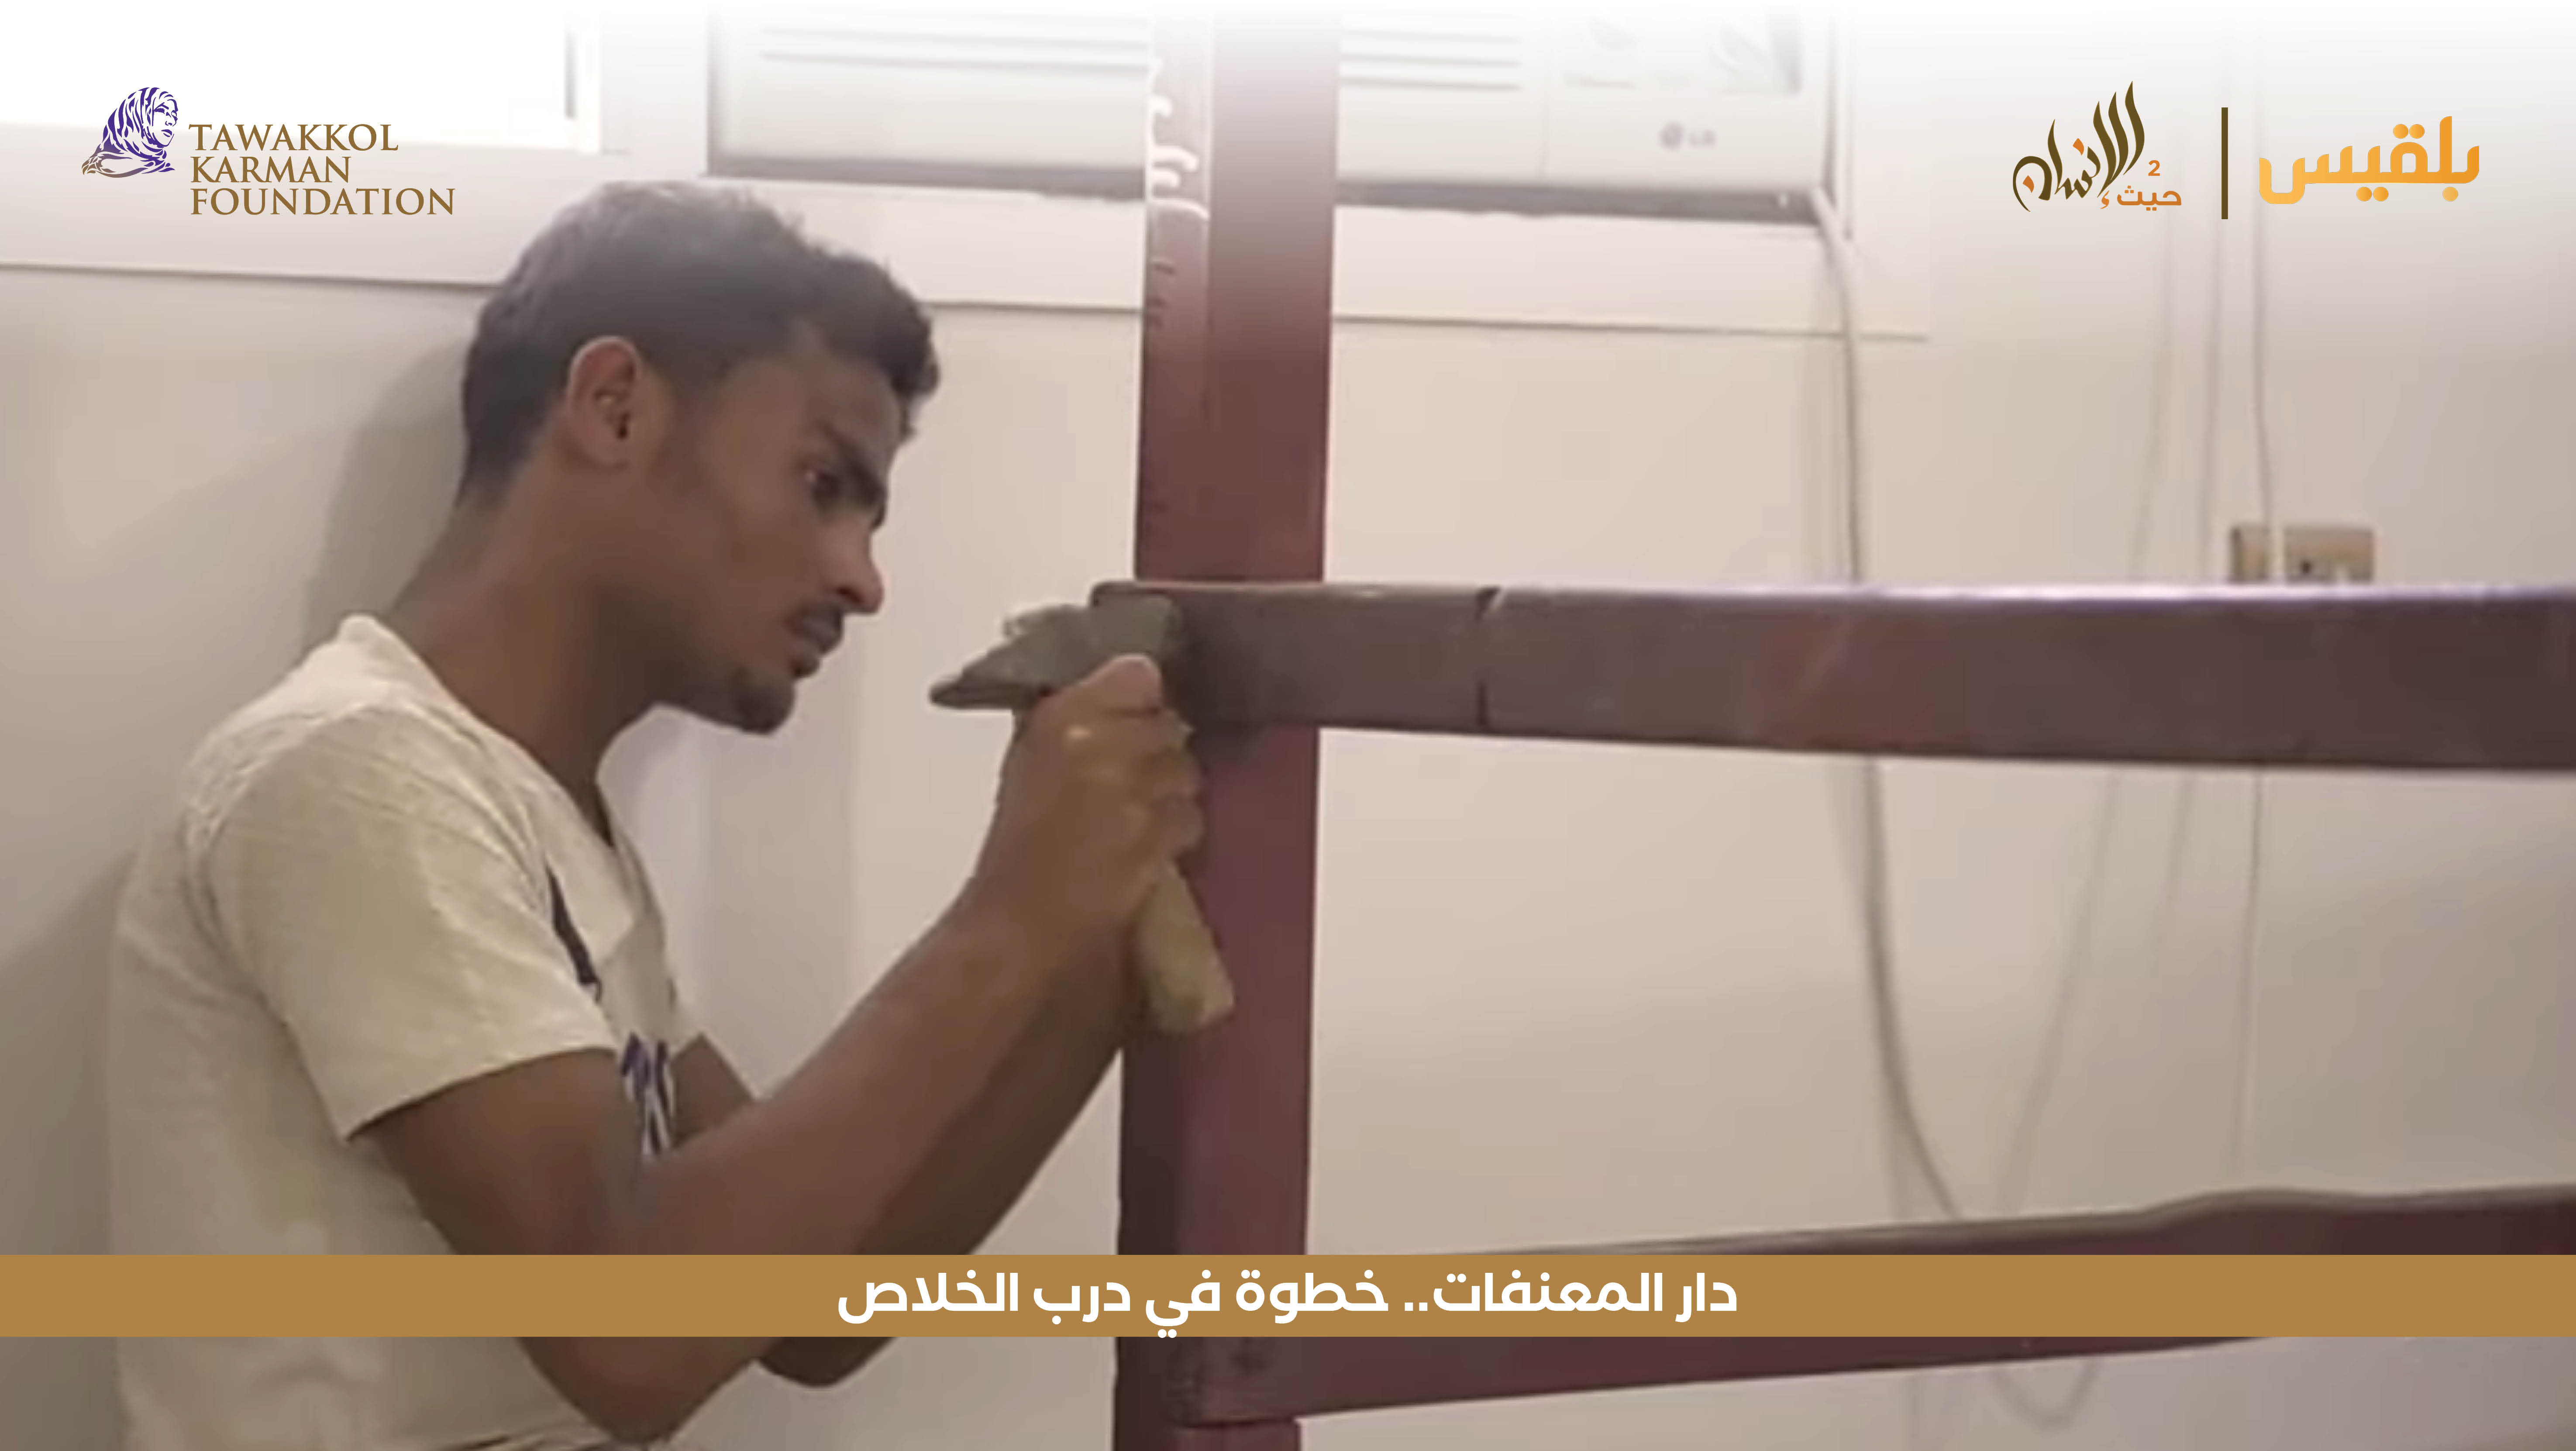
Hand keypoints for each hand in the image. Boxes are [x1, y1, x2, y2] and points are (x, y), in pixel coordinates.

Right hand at [963, 655, 1203, 953]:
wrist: (1021, 918)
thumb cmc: (1019, 839)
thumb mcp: (1030, 758)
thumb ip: (1074, 715)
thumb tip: (1126, 681)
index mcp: (1060, 716)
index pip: (1138, 674)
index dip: (1144, 698)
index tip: (1137, 713)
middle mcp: (1099, 744)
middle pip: (1170, 725)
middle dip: (1158, 750)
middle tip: (1135, 777)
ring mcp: (1132, 790)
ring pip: (1186, 770)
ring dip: (1171, 792)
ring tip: (1137, 816)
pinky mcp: (1155, 834)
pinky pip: (1190, 817)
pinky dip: (1174, 832)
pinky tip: (1144, 846)